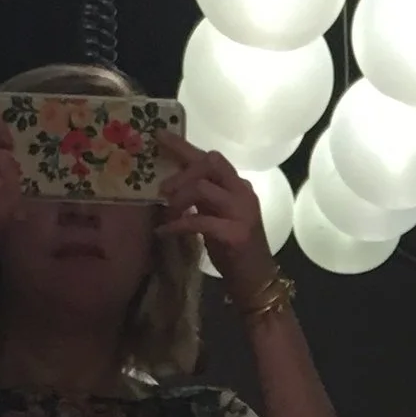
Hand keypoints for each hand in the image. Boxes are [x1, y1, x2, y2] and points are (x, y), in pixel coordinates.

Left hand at [158, 142, 267, 293]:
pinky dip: (177, 225)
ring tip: (165, 212)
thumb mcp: (217, 215)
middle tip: (162, 189)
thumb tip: (171, 183)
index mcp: (238, 186)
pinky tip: (164, 232)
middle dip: (181, 171)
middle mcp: (243, 193)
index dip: (184, 146)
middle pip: (210, 162)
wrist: (255, 281)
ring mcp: (241, 212)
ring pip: (202, 187)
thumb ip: (202, 198)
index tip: (160, 135)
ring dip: (177, 197)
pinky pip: (198, 220)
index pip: (211, 158)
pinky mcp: (235, 233)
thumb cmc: (233, 250)